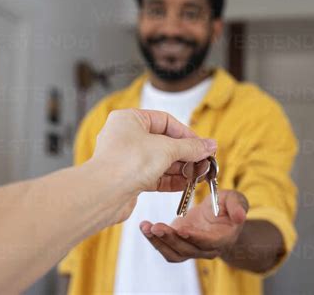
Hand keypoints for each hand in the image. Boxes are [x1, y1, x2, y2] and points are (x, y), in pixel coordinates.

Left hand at [87, 109, 216, 224]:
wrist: (104, 194)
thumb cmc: (126, 163)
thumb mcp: (167, 149)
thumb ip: (191, 147)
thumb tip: (209, 145)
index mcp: (129, 120)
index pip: (165, 121)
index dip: (186, 133)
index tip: (202, 145)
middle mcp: (126, 137)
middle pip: (164, 142)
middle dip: (186, 154)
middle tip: (204, 162)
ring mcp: (127, 159)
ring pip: (160, 161)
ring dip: (181, 169)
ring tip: (198, 175)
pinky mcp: (129, 179)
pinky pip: (155, 176)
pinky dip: (171, 180)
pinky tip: (186, 184)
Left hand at [139, 190, 248, 261]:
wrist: (219, 215)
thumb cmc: (228, 206)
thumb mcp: (235, 199)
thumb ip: (237, 206)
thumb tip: (240, 216)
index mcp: (222, 238)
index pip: (208, 243)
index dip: (195, 238)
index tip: (182, 229)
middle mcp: (206, 249)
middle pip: (187, 250)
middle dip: (170, 239)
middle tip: (157, 226)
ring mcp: (191, 249)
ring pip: (173, 253)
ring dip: (158, 242)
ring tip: (146, 227)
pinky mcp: (179, 245)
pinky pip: (166, 248)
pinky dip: (154, 240)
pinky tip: (145, 227)